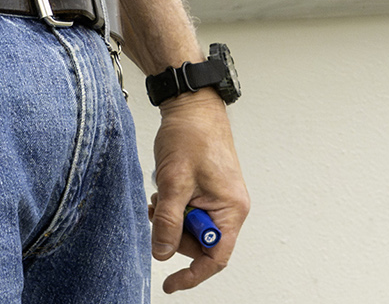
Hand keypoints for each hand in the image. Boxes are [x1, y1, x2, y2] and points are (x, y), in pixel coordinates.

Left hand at [148, 92, 248, 292]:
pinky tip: (164, 192)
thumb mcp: (174, 182)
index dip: (193, 274)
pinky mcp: (209, 189)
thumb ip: (168, 222)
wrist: (191, 105)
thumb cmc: (192, 135)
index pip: (216, 257)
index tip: (170, 283)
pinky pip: (190, 211)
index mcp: (231, 208)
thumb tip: (162, 253)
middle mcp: (229, 206)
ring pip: (191, 228)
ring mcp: (219, 197)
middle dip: (174, 235)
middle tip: (158, 214)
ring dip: (171, 219)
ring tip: (160, 198)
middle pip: (200, 244)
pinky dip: (173, 208)